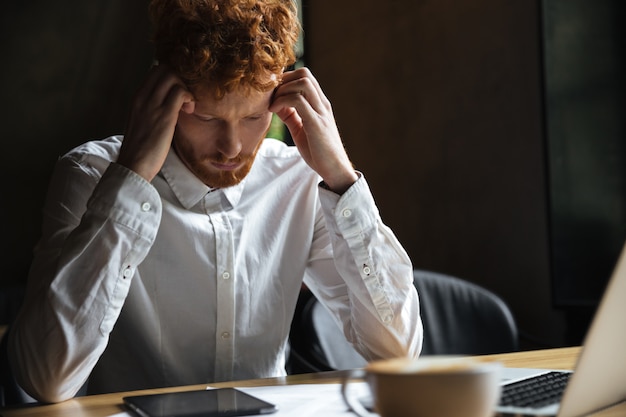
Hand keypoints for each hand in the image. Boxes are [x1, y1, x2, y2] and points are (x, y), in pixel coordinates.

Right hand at [117, 65, 194, 181]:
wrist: (134, 165)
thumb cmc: (141, 148)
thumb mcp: (143, 122)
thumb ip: (152, 109)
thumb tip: (169, 104)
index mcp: (137, 97)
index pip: (155, 70)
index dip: (172, 76)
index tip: (180, 92)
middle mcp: (143, 97)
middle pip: (165, 68)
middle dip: (181, 78)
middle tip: (186, 97)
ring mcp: (152, 104)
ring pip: (173, 76)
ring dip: (186, 88)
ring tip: (188, 106)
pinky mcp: (164, 115)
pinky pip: (180, 92)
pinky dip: (189, 97)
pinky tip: (189, 110)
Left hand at [269, 67, 357, 193]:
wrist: (334, 170)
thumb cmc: (319, 152)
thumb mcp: (301, 129)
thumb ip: (291, 116)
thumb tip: (277, 105)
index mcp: (320, 104)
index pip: (305, 76)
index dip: (286, 79)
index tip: (273, 93)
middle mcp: (322, 104)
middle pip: (305, 73)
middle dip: (283, 80)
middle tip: (271, 96)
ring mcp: (321, 112)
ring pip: (303, 82)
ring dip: (282, 89)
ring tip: (272, 104)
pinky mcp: (316, 123)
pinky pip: (298, 100)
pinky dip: (282, 101)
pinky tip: (274, 111)